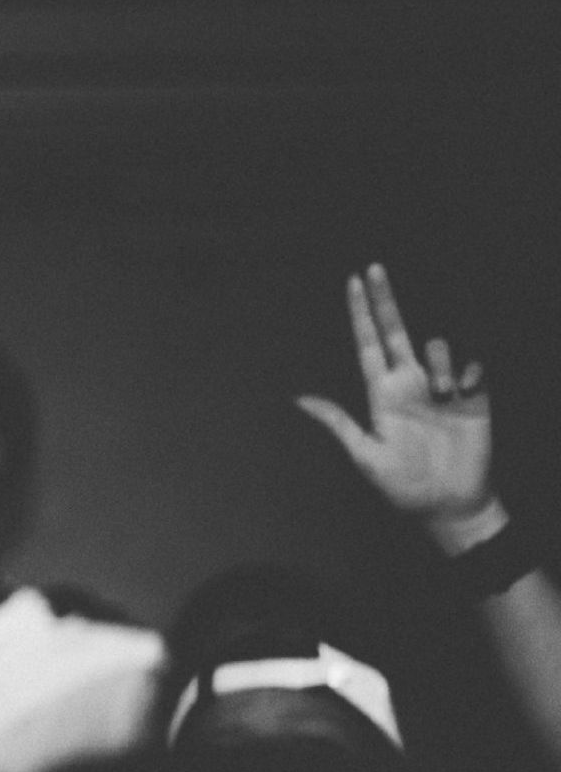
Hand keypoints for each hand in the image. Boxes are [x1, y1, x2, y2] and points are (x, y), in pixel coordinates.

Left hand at [297, 265, 500, 549]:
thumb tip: (297, 399)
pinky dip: (468, 373)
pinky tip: (465, 392)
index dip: (362, 315)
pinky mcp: (473, 397)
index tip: (353, 283)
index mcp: (382, 395)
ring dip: (440, 364)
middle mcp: (411, 384)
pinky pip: (473, 368)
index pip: (369, 345)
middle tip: (374, 268)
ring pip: (437, 347)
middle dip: (385, 300)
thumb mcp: (365, 455)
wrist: (446, 504)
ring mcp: (442, 388)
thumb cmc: (402, 485)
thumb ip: (338, 423)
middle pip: (397, 331)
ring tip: (443, 397)